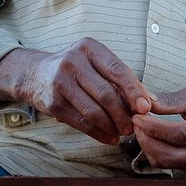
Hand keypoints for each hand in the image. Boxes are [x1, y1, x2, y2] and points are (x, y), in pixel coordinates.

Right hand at [0, 39, 152, 144]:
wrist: (34, 74)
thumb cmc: (75, 69)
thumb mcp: (95, 63)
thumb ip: (121, 79)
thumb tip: (150, 101)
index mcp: (89, 47)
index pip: (117, 70)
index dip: (134, 91)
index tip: (145, 107)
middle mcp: (73, 61)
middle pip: (106, 94)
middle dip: (124, 114)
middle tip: (133, 126)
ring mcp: (60, 82)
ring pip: (94, 111)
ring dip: (112, 126)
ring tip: (122, 133)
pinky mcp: (53, 103)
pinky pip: (81, 123)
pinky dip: (98, 133)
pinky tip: (109, 137)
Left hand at [129, 86, 185, 171]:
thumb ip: (169, 101)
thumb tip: (143, 102)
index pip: (176, 134)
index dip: (153, 127)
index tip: (137, 116)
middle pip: (168, 154)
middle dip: (146, 138)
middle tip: (135, 121)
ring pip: (165, 163)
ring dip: (147, 146)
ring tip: (141, 128)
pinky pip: (168, 165)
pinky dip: (154, 152)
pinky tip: (150, 137)